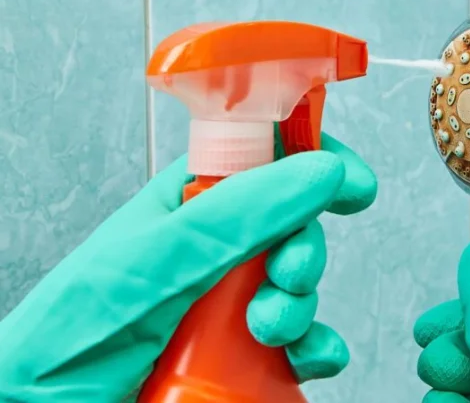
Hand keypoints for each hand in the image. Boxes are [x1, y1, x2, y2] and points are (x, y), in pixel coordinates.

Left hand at [0, 133, 376, 401]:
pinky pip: (299, 340)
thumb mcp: (154, 259)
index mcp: (186, 205)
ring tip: (268, 329)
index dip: (313, 159)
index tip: (352, 183)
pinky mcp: (241, 351)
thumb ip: (237, 213)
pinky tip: (305, 357)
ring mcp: (227, 301)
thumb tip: (317, 170)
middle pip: (291, 226)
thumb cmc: (73, 336)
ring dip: (301, 306)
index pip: (261, 157)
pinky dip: (315, 348)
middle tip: (289, 273)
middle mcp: (212, 249)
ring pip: (296, 286)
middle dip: (303, 249)